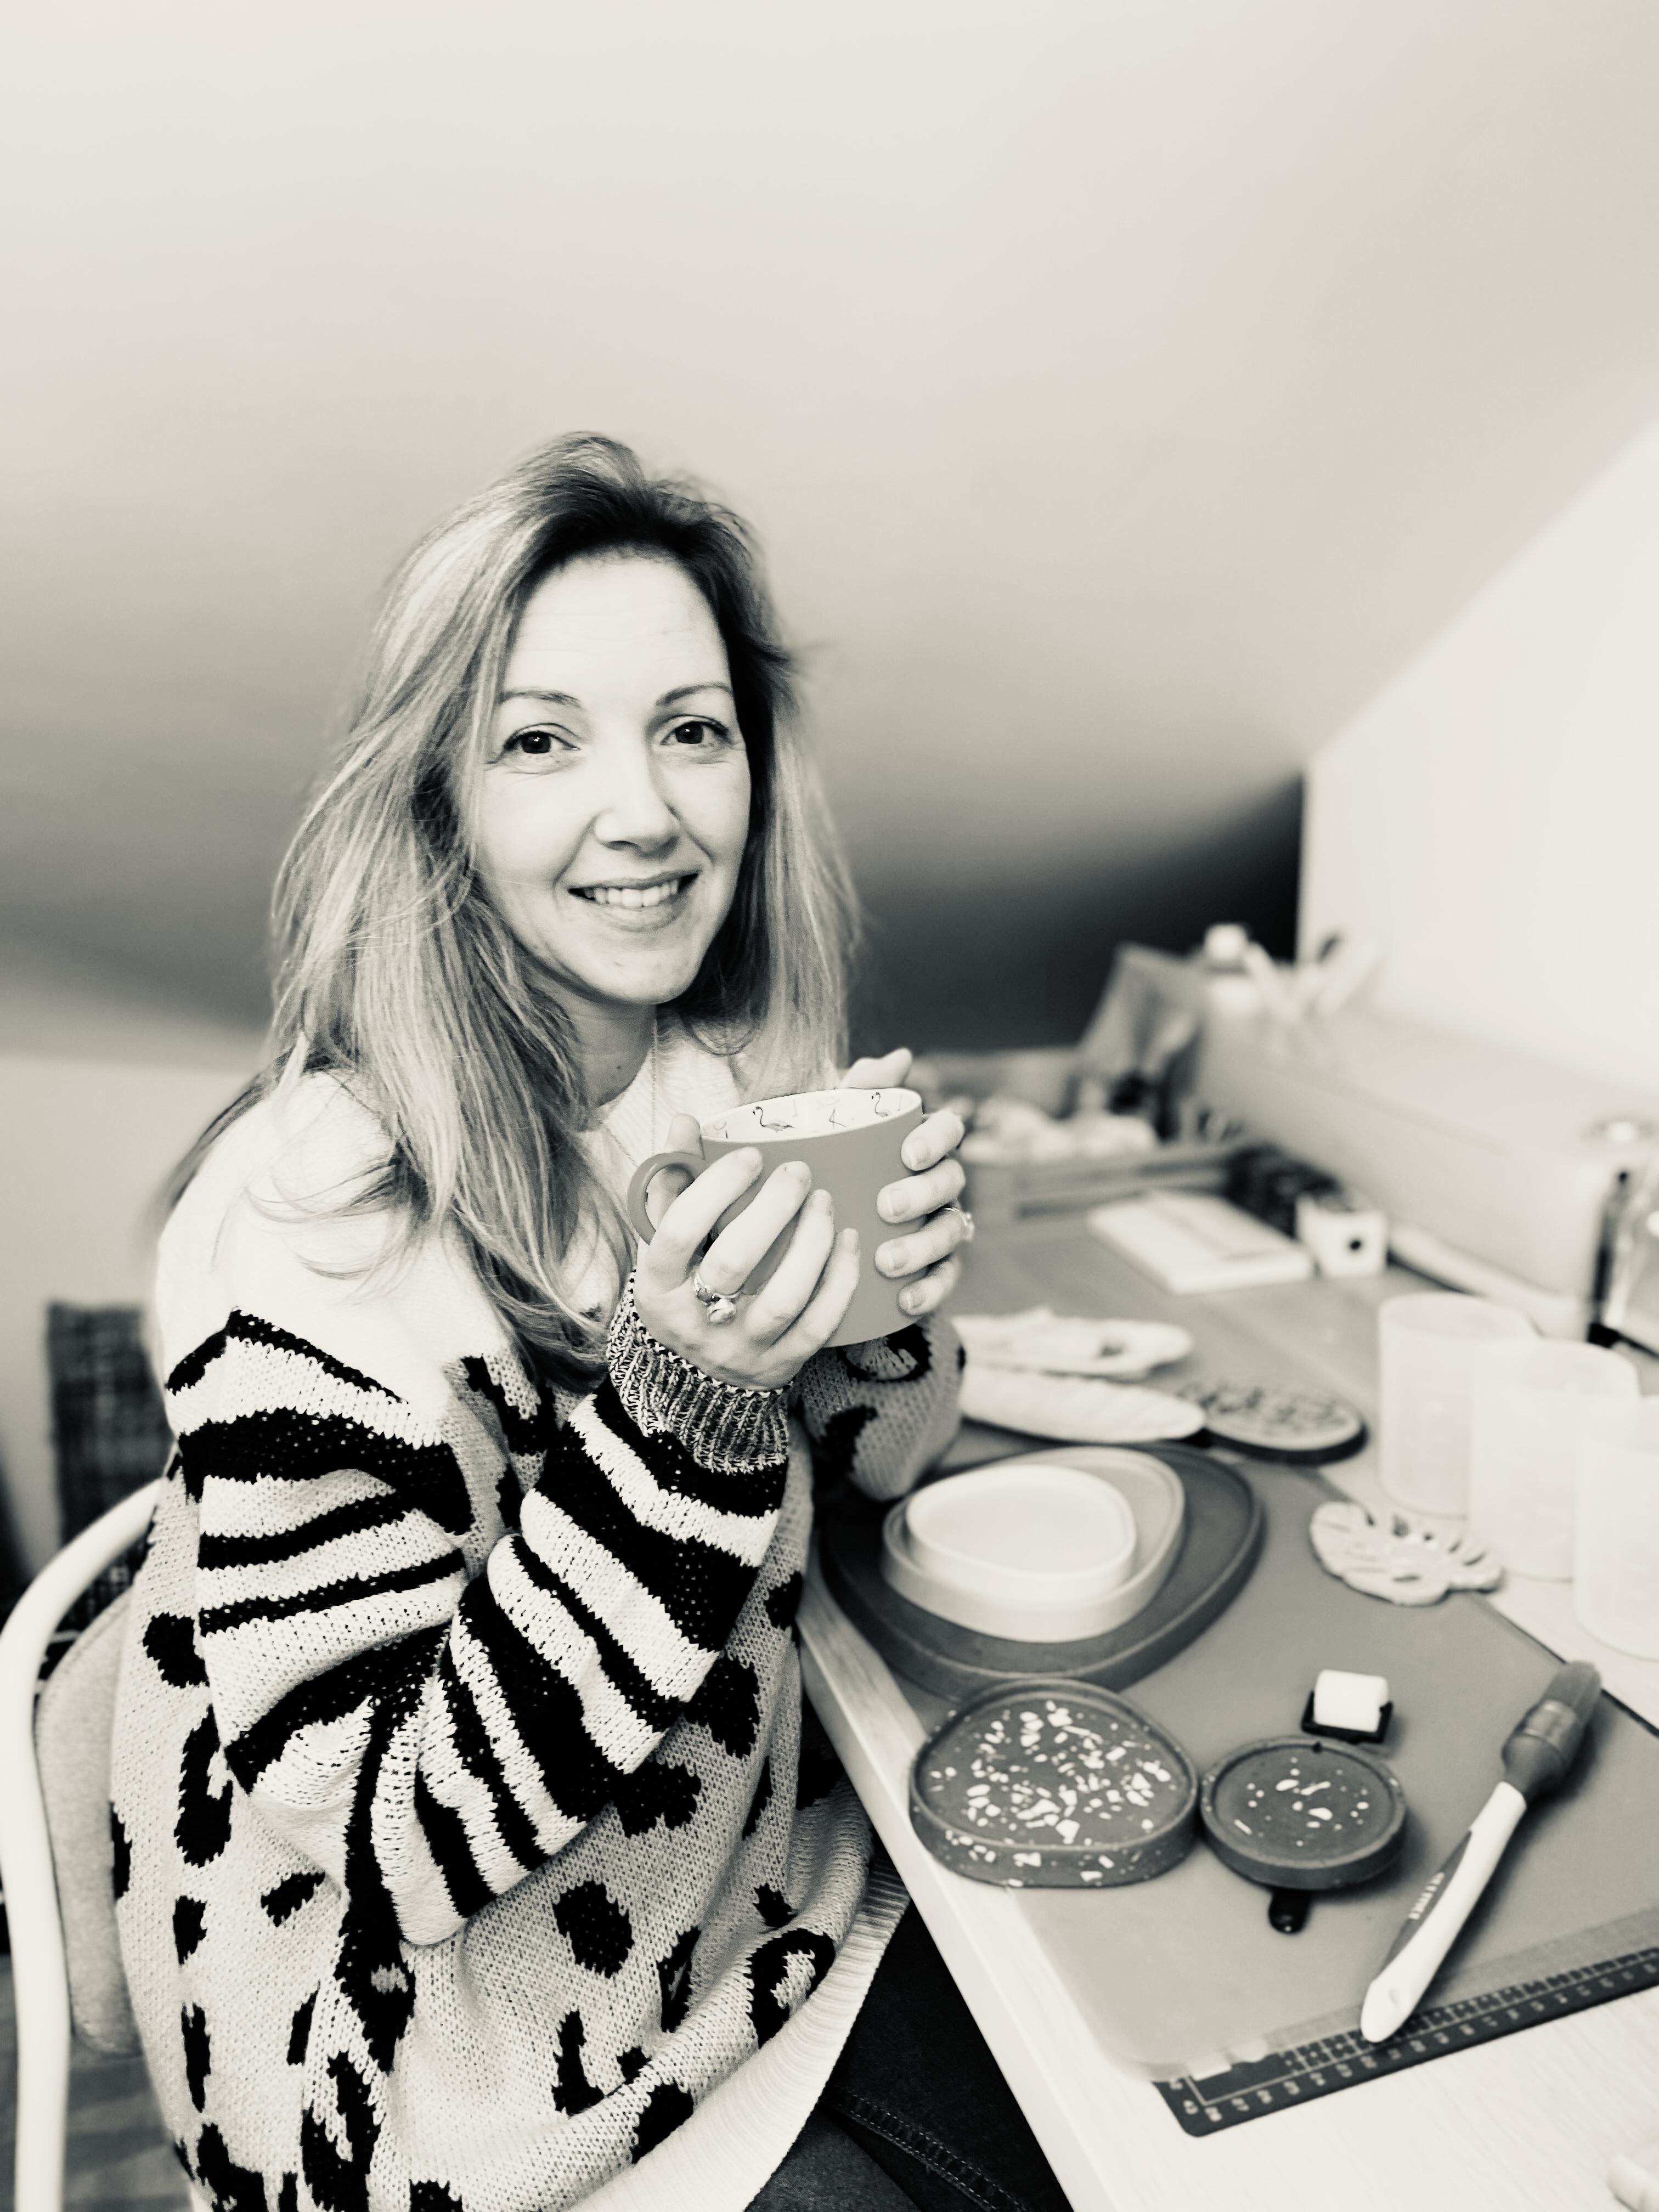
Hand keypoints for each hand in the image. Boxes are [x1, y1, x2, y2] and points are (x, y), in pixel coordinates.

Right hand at [633, 1115, 860, 1389]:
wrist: (688, 1378)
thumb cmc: (681, 1290)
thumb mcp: (664, 1244)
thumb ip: (673, 1184)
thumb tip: (686, 1122)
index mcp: (656, 1284)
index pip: (680, 1230)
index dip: (716, 1187)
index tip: (751, 1155)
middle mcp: (693, 1320)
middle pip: (734, 1261)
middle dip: (772, 1209)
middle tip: (799, 1171)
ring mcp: (739, 1347)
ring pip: (783, 1297)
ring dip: (812, 1243)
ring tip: (826, 1200)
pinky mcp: (778, 1365)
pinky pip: (817, 1325)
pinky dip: (840, 1281)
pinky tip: (850, 1241)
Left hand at [842, 1046, 970, 1323]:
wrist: (795, 1238)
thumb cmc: (822, 1169)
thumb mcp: (828, 1129)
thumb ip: (856, 1091)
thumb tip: (900, 1057)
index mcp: (919, 1145)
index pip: (948, 1131)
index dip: (937, 1139)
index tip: (908, 1153)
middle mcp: (937, 1183)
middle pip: (950, 1182)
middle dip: (924, 1194)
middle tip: (886, 1207)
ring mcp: (938, 1226)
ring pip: (951, 1232)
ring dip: (924, 1246)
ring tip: (886, 1261)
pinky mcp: (932, 1269)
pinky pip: (945, 1280)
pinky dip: (932, 1290)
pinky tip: (907, 1299)